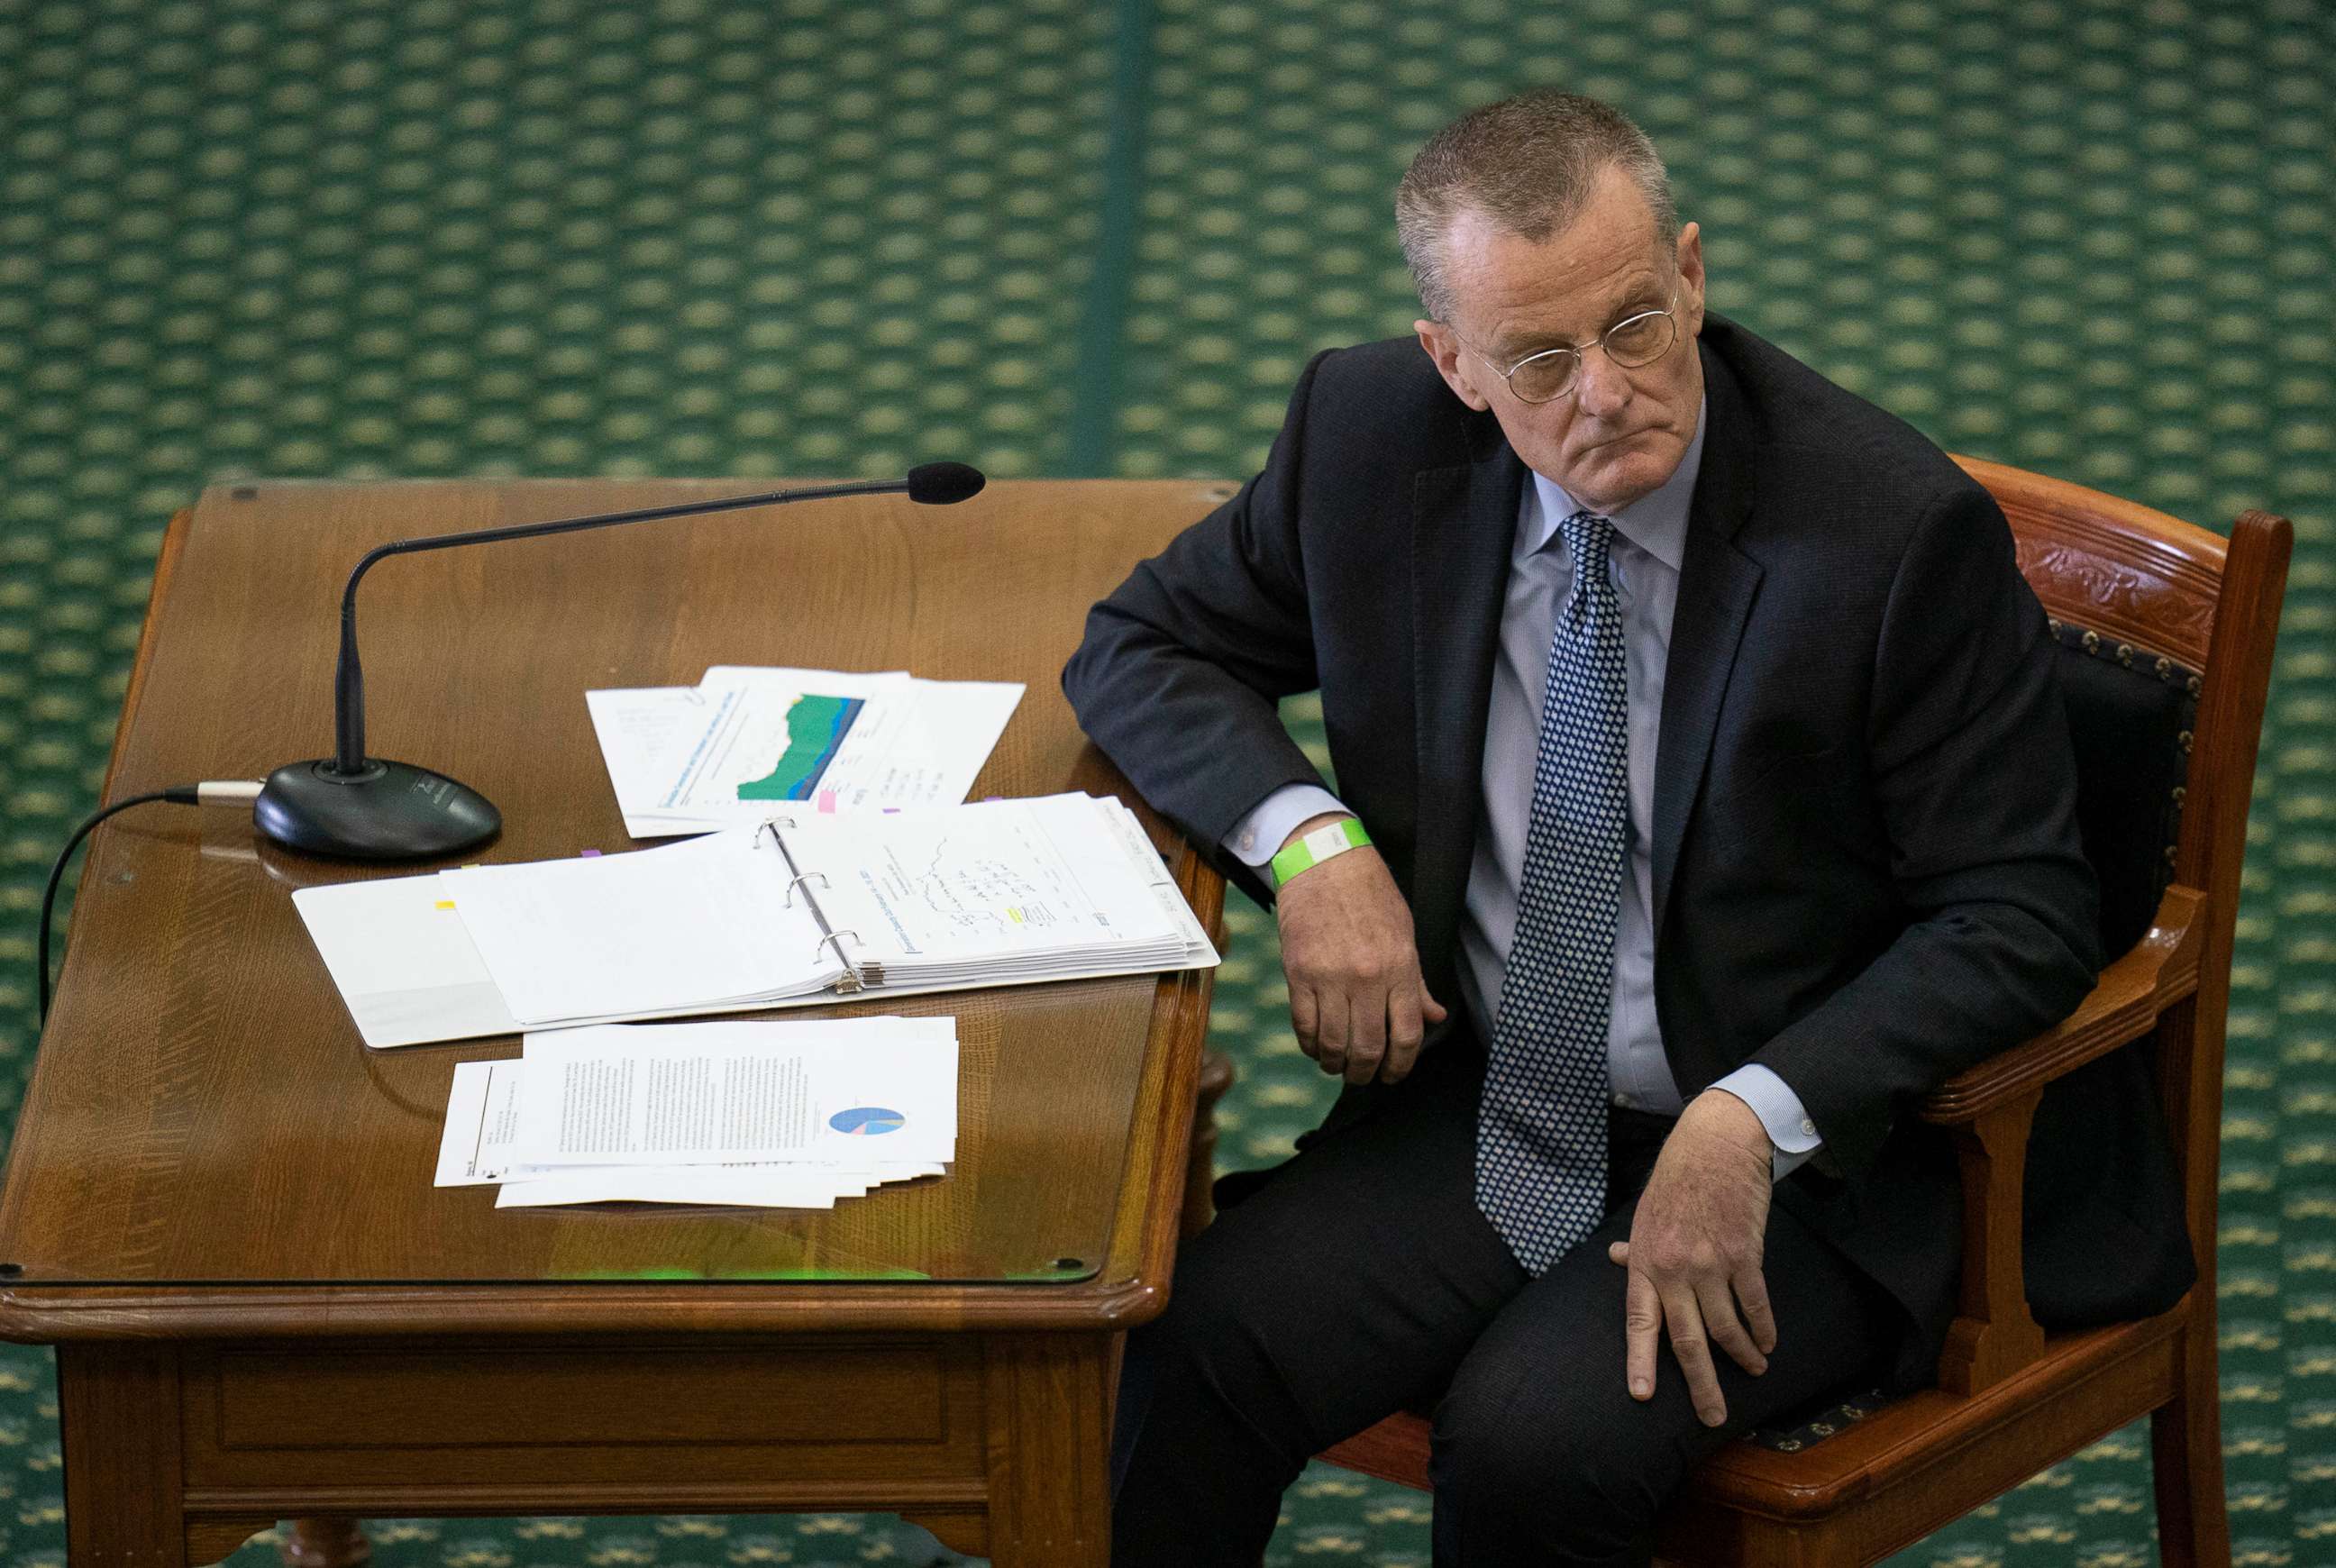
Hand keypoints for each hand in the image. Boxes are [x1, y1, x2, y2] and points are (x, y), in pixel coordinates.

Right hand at [1275, 814, 1446, 1084]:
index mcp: (1400, 967)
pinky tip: (1316, 1047)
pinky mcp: (1298, 972)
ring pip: (1333, 1042)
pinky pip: (1304, 1024)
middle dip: (1366, 1072)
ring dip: (1336, 1064)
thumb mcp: (1405, 934)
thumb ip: (1416, 982)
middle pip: (1368, 1047)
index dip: (1401, 1065)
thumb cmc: (1371, 895)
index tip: (1394, 1074)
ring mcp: (1330, 976)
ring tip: (1338, 1066)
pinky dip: (1310, 1045)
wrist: (1325, 862)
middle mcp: (1367, 976)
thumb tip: (1434, 1017)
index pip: (1406, 1034)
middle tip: (1363, 1076)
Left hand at [1606, 1090, 1775, 1426]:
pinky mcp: (1744, 1256)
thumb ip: (1636, 1248)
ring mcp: (1710, 1264)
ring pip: (1726, 1328)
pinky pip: (1755, 1304)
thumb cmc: (1676, 1180)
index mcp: (1645, 1263)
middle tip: (1713, 1416)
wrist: (1715, 1146)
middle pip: (1687, 1339)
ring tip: (1755, 1370)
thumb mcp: (1645, 1214)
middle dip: (1701, 1384)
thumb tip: (1616, 1262)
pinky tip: (1768, 1343)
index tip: (1642, 1396)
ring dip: (1742, 1356)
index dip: (1641, 1361)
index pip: (1639, 1322)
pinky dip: (1764, 1328)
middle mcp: (1674, 1270)